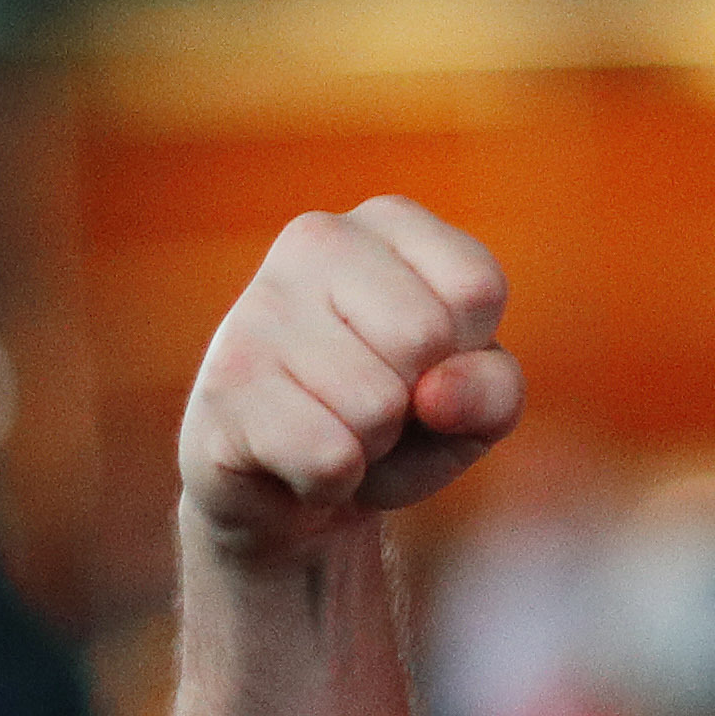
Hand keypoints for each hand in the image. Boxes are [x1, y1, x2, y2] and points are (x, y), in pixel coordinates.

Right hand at [177, 198, 522, 562]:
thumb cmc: (401, 428)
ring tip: (337, 429)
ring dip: (374, 446)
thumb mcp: (478, 405)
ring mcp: (256, 310)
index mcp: (387, 223)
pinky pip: (329, 456)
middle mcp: (315, 241)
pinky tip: (297, 460)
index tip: (431, 361)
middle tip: (380, 405)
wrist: (292, 492)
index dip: (472, 351)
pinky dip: (332, 482)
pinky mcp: (221, 388)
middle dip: (421, 401)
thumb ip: (493, 389)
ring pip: (378, 404)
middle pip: (427, 338)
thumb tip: (436, 394)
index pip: (476, 287)